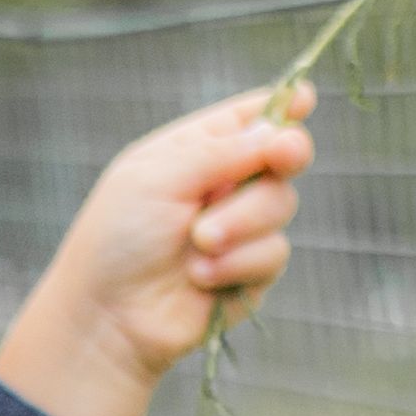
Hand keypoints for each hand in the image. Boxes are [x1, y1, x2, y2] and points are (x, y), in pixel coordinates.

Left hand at [0, 85, 312, 415]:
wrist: (110, 317)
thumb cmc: (119, 239)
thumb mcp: (160, 177)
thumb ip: (220, 152)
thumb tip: (277, 132)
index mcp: (194, 152)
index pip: (246, 120)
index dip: (279, 107)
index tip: (305, 98)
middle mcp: (222, 186)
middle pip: (283, 156)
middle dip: (284, 156)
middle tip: (284, 155)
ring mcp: (239, 229)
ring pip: (282, 205)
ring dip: (241, 222)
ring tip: (198, 242)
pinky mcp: (250, 273)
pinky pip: (274, 253)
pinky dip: (238, 263)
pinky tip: (200, 278)